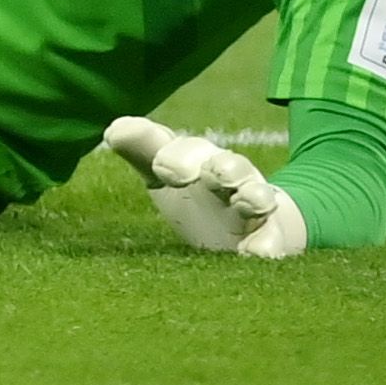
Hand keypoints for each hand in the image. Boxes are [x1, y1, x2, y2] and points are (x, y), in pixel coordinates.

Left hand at [102, 116, 308, 260]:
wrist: (256, 227)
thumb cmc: (197, 195)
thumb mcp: (163, 173)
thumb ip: (140, 151)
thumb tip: (112, 130)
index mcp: (190, 158)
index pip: (165, 143)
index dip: (145, 140)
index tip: (119, 140)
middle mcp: (222, 173)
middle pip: (215, 160)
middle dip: (199, 162)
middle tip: (173, 173)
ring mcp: (250, 203)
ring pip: (253, 191)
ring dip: (248, 193)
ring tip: (244, 200)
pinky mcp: (271, 234)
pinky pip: (273, 239)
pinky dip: (266, 246)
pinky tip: (256, 254)